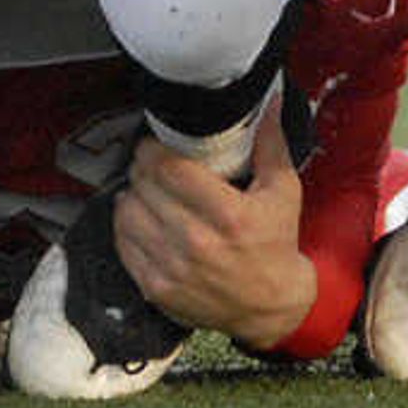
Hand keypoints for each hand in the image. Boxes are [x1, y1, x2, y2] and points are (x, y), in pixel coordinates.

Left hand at [113, 123, 316, 353]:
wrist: (269, 307)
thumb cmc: (276, 243)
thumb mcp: (283, 191)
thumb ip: (271, 143)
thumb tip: (269, 101)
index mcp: (229, 216)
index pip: (169, 169)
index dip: (154, 149)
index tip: (155, 144)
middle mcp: (198, 244)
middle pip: (145, 187)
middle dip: (142, 167)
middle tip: (148, 161)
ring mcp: (173, 269)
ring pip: (128, 213)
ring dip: (132, 193)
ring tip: (142, 187)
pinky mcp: (156, 289)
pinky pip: (123, 245)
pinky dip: (125, 224)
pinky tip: (138, 214)